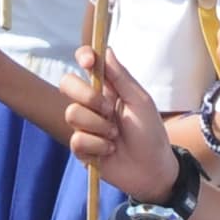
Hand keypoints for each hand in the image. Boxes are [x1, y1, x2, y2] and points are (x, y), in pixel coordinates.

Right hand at [55, 50, 181, 198]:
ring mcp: (84, 126)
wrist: (152, 169)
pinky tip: (110, 151)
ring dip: (98, 126)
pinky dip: (97, 146)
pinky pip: (77, 140)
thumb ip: (121, 77)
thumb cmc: (150, 133)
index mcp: (106, 88)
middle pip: (67, 84)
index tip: (88, 61)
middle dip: (88, 96)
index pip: (86, 64)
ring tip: (115, 136)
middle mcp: (91, 104)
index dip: (83, 57)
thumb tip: (106, 50)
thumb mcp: (140, 101)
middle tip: (110, 110)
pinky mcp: (80, 148)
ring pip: (72, 114)